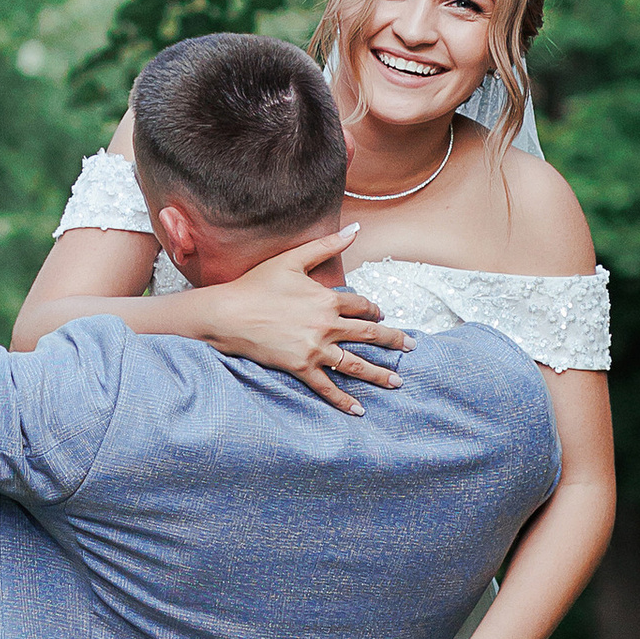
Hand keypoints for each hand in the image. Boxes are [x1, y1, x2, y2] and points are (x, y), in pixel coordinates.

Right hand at [202, 228, 408, 416]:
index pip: (361, 305)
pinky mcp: (300, 366)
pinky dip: (343, 400)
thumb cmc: (256, 284)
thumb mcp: (293, 259)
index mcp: (327, 298)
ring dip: (379, 374)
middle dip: (392, 341)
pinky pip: (327, 386)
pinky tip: (359, 410)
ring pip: (355, 364)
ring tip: (397, 382)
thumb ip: (326, 244)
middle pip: (368, 334)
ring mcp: (315, 348)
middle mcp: (326, 325)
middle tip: (410, 347)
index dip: (374, 310)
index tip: (381, 315)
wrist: (228, 314)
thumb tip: (356, 228)